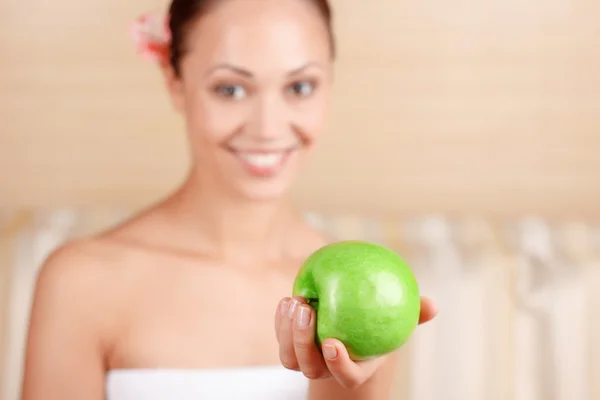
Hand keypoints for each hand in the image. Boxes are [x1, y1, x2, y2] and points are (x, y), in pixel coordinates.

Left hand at [274, 296, 436, 388]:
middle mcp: (327, 368)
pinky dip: (281, 320)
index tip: (334, 344)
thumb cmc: (379, 325)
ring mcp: (306, 359)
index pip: (346, 377)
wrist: (352, 328)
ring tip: (295, 301)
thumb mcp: (398, 321)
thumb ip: (414, 315)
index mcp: (354, 369)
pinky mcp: (291, 345)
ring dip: (287, 331)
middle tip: (307, 310)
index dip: (339, 365)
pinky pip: (281, 338)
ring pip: (289, 357)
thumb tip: (433, 304)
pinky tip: (288, 299)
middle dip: (303, 342)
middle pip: (309, 366)